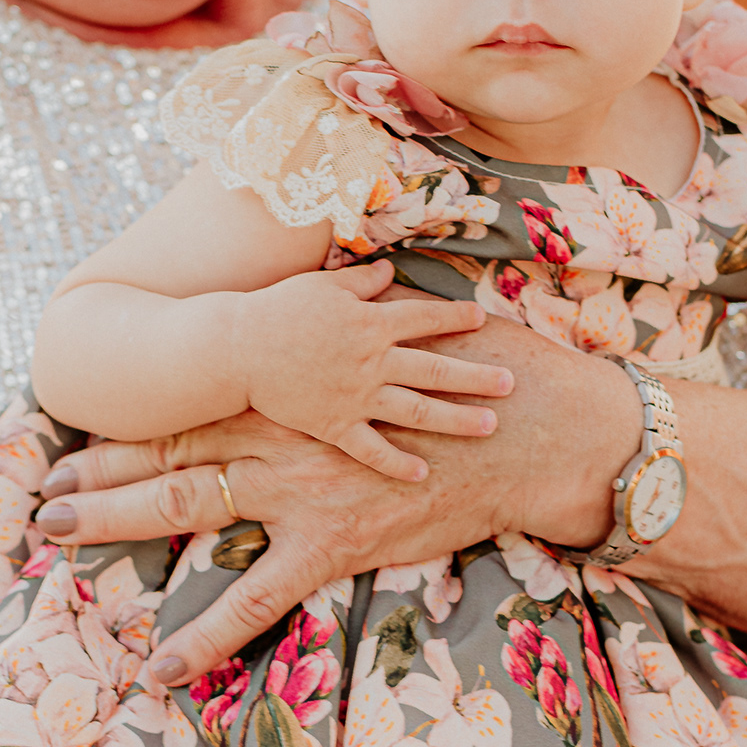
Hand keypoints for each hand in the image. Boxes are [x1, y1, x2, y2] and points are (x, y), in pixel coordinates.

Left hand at [32, 326, 643, 684]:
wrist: (521, 425)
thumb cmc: (458, 380)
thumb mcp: (388, 350)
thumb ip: (339, 353)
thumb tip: (314, 339)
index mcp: (287, 392)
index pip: (186, 410)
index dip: (124, 428)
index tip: (71, 440)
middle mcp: (277, 435)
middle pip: (165, 454)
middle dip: (96, 476)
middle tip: (41, 499)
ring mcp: (298, 490)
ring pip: (186, 506)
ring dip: (116, 521)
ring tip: (57, 541)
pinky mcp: (332, 545)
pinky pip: (253, 601)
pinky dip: (201, 637)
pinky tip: (157, 668)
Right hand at [234, 261, 509, 481]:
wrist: (235, 350)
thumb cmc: (277, 311)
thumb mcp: (322, 285)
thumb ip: (361, 282)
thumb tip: (390, 274)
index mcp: (371, 322)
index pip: (424, 318)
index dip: (455, 318)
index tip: (481, 321)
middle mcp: (371, 360)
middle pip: (435, 369)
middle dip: (476, 376)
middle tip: (510, 384)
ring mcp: (355, 396)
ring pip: (417, 410)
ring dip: (456, 419)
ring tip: (490, 425)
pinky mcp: (334, 425)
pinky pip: (371, 449)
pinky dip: (396, 463)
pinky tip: (423, 473)